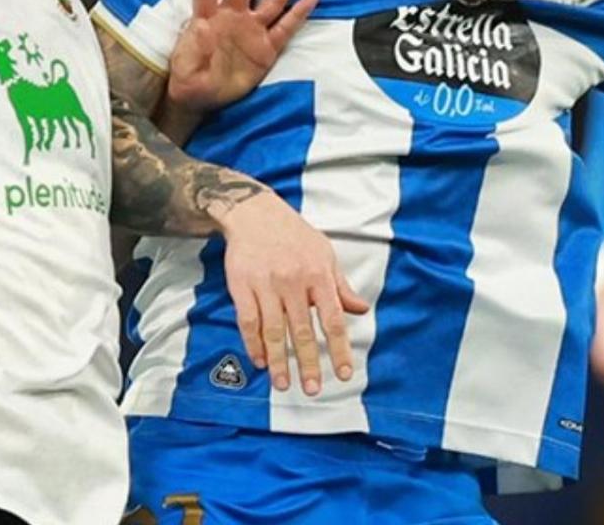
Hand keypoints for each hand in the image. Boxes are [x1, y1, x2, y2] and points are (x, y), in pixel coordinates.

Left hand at [167, 0, 316, 113]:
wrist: (201, 97)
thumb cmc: (187, 79)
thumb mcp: (183, 71)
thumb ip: (190, 53)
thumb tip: (198, 31)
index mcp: (207, 20)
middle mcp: (232, 18)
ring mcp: (251, 31)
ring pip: (272, 0)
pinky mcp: (266, 49)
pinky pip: (285, 28)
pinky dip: (298, 14)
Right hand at [212, 190, 368, 395]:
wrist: (254, 213)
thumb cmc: (294, 235)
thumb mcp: (324, 254)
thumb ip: (341, 286)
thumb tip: (362, 309)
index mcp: (318, 274)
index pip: (333, 319)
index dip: (339, 348)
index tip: (344, 373)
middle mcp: (293, 281)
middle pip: (302, 330)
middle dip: (309, 363)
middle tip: (312, 389)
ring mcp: (266, 284)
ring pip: (274, 330)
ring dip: (278, 361)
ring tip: (282, 384)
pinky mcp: (242, 285)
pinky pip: (248, 321)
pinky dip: (253, 343)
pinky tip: (259, 360)